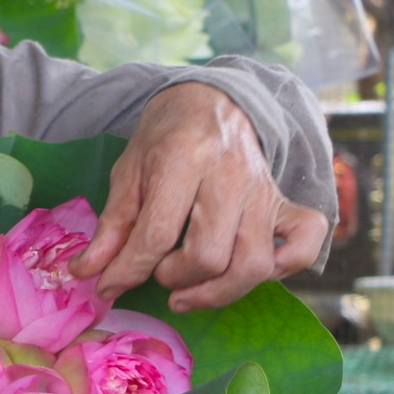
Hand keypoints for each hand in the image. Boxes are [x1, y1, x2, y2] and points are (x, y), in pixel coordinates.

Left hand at [68, 83, 329, 312]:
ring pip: (253, 264)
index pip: (157, 233)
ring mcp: (262, 191)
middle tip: (157, 272)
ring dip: (216, 291)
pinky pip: (304, 242)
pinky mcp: (284, 201)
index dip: (128, 270)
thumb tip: (89, 273)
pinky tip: (244, 273)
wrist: (210, 102)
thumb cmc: (164, 138)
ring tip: (188, 290)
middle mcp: (229, 176)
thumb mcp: (127, 171)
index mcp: (183, 159)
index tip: (108, 285)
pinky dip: (284, 269)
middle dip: (174, 278)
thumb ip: (111, 226)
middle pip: (209, 255)